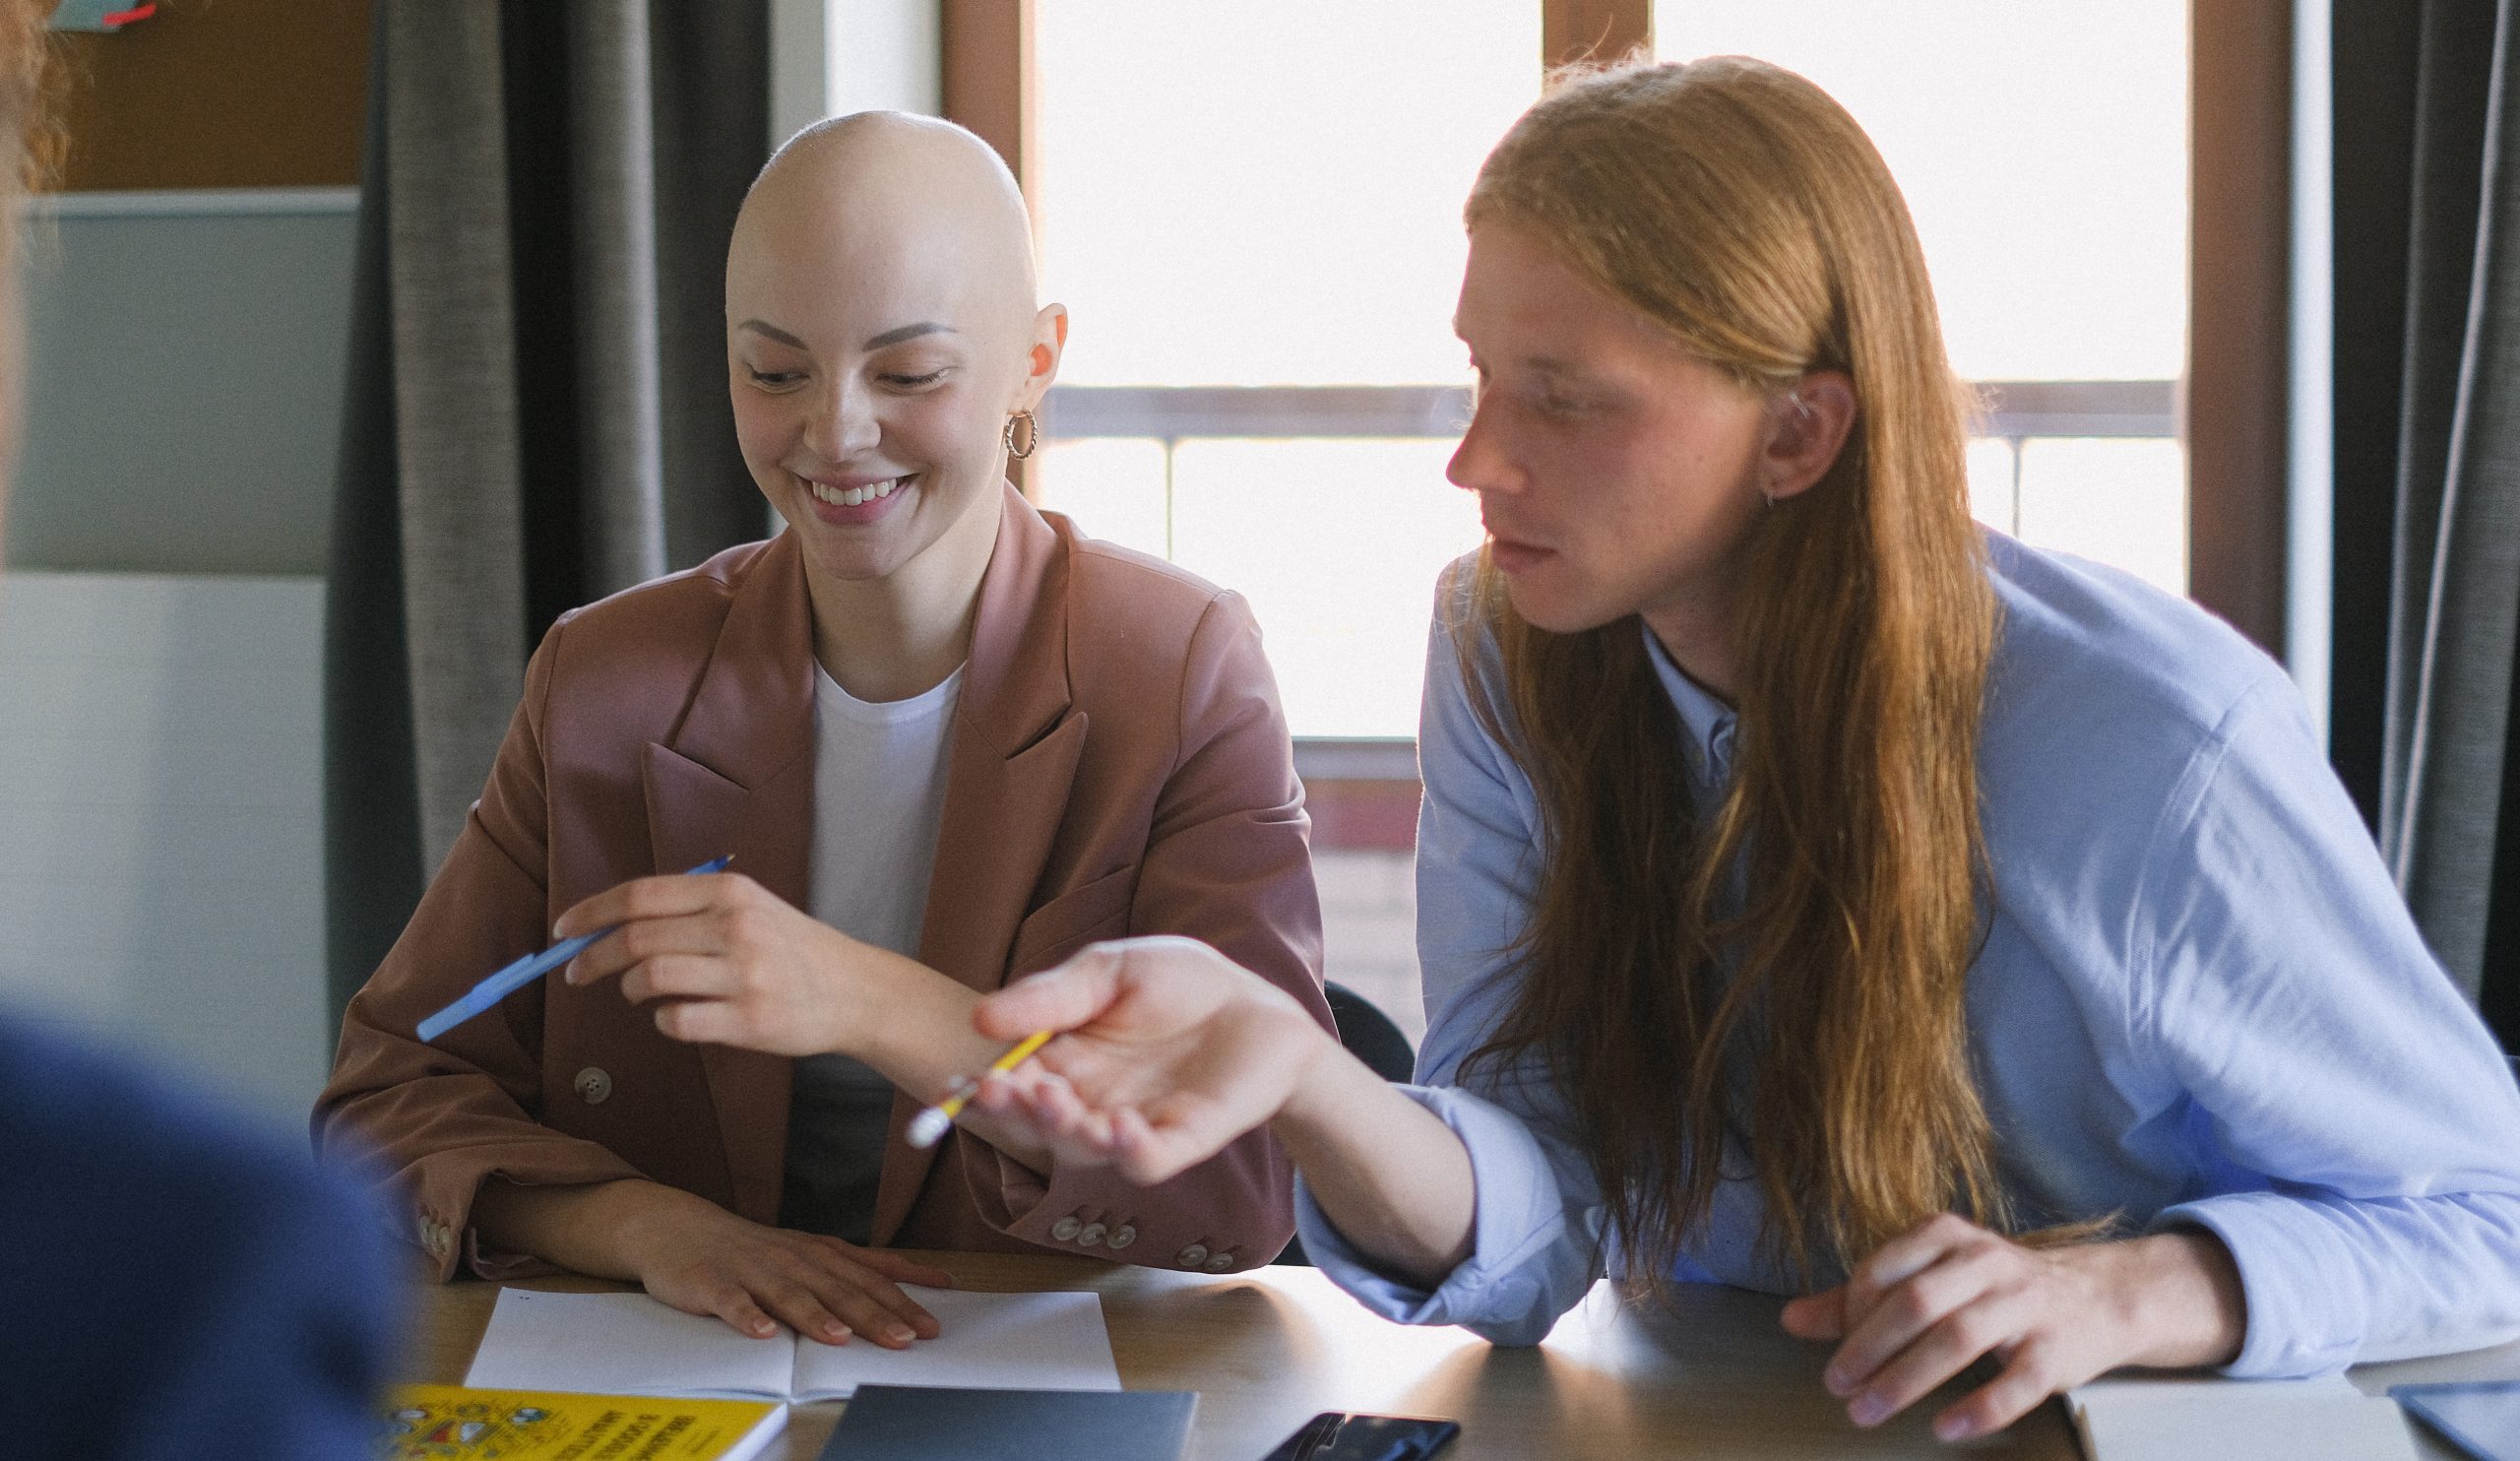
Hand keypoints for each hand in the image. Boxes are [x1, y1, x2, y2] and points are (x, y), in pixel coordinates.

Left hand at [557, 870, 880, 1055]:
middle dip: (593, 958)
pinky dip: (664, 1021)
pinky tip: (678, 1016)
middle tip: (578, 973)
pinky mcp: (749, 1020)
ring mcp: (744, 975)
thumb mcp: (750, 908)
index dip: (592, 912)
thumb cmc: (792, 949)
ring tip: (638, 993)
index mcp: (731, 892)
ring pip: (650, 979)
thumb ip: (689, 911)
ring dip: (630, 990)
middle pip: (636, 938)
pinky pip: (677, 1021)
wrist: (855, 990)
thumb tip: (609, 926)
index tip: (565, 930)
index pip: (641, 896)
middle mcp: (736, 927)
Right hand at [613, 1183, 955, 1347]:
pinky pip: (731, 1301)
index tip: (935, 1321)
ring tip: (841, 1336)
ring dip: (816, 1315)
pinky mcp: (712, 1283)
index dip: (903, 1299)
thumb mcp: (811, 1250)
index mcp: (817, 1253)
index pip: (870, 1277)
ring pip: (790, 1294)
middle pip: (839, 1288)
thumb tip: (917, 1277)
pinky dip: (746, 1316)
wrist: (676, 1226)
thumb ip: (859, 1266)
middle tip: (906, 1337)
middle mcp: (792, 1259)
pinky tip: (761, 1332)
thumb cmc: (752, 1247)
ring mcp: (752, 1270)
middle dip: (874, 1314)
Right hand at [964, 936, 1335, 1183]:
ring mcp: (1133, 1126)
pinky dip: (1128, 1150)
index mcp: (1063, 1062)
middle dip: (1012, 1111)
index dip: (978, 1091)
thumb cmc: (1180, 985)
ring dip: (1062, 1130)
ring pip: (1084, 1150)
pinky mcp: (1181, 1141)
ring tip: (1053, 1099)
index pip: (1009, 1087)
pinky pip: (1146, 1160)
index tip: (955, 1083)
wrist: (1259, 1003)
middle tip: (1000, 1087)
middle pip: (1037, 1124)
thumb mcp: (1108, 972)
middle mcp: (1090, 1103)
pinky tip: (1119, 1126)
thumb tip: (981, 1018)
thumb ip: (1051, 996)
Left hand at [1778, 1215, 2245, 1441]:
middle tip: (1836, 1384)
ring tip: (1868, 1411)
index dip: (1852, 1311)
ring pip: (1958, 1339)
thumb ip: (1862, 1298)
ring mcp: (2026, 1305)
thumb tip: (1791, 1319)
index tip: (1833, 1349)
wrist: (2096, 1297)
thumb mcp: (1931, 1277)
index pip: (1885, 1268)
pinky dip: (1978, 1408)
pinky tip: (1944, 1427)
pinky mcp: (2057, 1351)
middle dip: (1868, 1348)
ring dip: (1906, 1380)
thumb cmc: (1993, 1289)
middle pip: (1917, 1303)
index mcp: (1949, 1237)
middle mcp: (1987, 1263)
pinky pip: (2015, 1383)